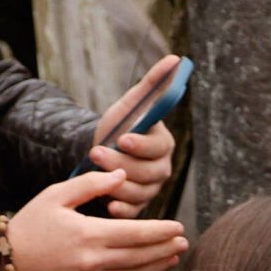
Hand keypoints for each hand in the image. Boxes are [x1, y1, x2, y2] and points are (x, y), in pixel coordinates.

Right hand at [4, 171, 188, 270]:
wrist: (5, 267)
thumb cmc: (30, 226)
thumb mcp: (56, 196)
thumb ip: (90, 184)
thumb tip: (120, 176)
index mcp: (89, 235)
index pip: (136, 233)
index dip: (161, 231)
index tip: (178, 226)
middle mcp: (93, 262)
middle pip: (141, 256)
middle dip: (165, 248)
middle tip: (184, 241)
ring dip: (157, 266)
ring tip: (173, 256)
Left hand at [85, 55, 180, 217]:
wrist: (98, 152)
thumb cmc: (118, 126)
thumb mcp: (131, 105)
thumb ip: (153, 84)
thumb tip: (174, 59)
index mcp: (163, 144)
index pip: (158, 147)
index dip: (141, 144)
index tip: (123, 138)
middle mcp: (161, 169)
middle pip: (149, 172)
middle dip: (121, 163)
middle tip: (96, 153)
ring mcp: (150, 190)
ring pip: (139, 192)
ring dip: (116, 184)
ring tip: (95, 174)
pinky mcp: (137, 206)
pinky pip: (133, 211)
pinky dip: (121, 209)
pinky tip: (108, 204)